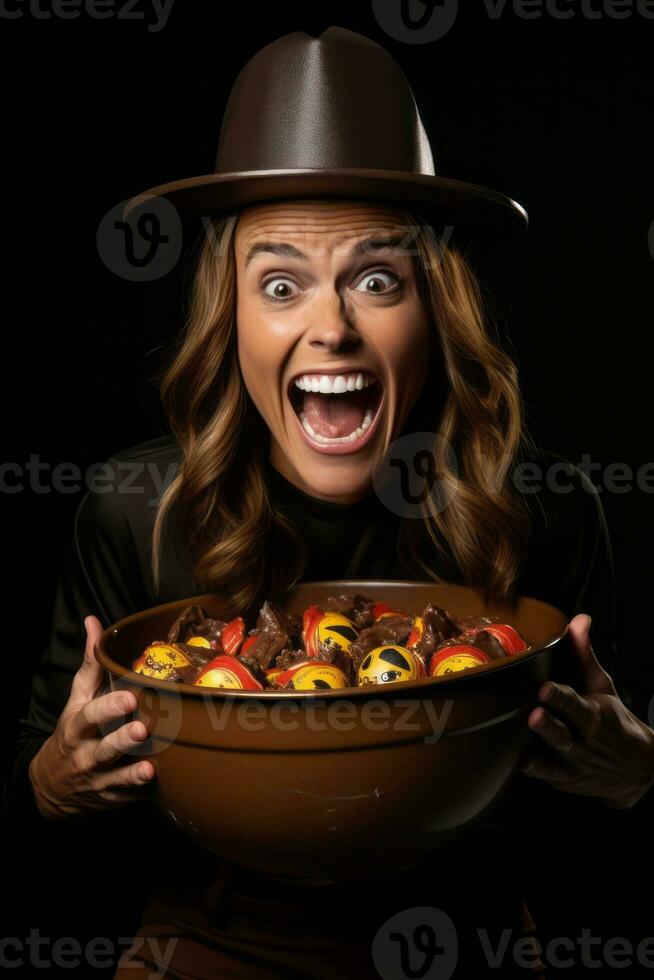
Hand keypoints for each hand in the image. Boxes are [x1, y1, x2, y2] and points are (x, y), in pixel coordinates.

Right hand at [28, 615, 155, 819]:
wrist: (53, 784)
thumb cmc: (74, 732)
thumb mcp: (77, 699)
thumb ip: (91, 663)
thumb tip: (95, 622)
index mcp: (78, 727)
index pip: (92, 716)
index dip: (109, 707)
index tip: (129, 697)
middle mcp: (86, 755)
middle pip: (105, 748)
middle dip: (122, 740)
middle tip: (142, 730)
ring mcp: (98, 780)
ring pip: (116, 778)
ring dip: (133, 773)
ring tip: (150, 768)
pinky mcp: (110, 798)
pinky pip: (127, 798)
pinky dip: (140, 793)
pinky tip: (159, 787)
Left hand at [520, 614, 653, 808]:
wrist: (638, 769)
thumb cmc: (613, 720)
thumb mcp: (602, 686)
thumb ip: (584, 654)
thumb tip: (579, 619)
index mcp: (591, 713)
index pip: (572, 702)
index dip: (558, 696)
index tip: (544, 687)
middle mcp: (583, 739)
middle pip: (563, 731)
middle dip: (548, 723)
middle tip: (533, 714)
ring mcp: (574, 762)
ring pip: (555, 754)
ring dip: (540, 747)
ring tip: (526, 740)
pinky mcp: (565, 779)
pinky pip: (548, 775)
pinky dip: (536, 769)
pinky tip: (520, 762)